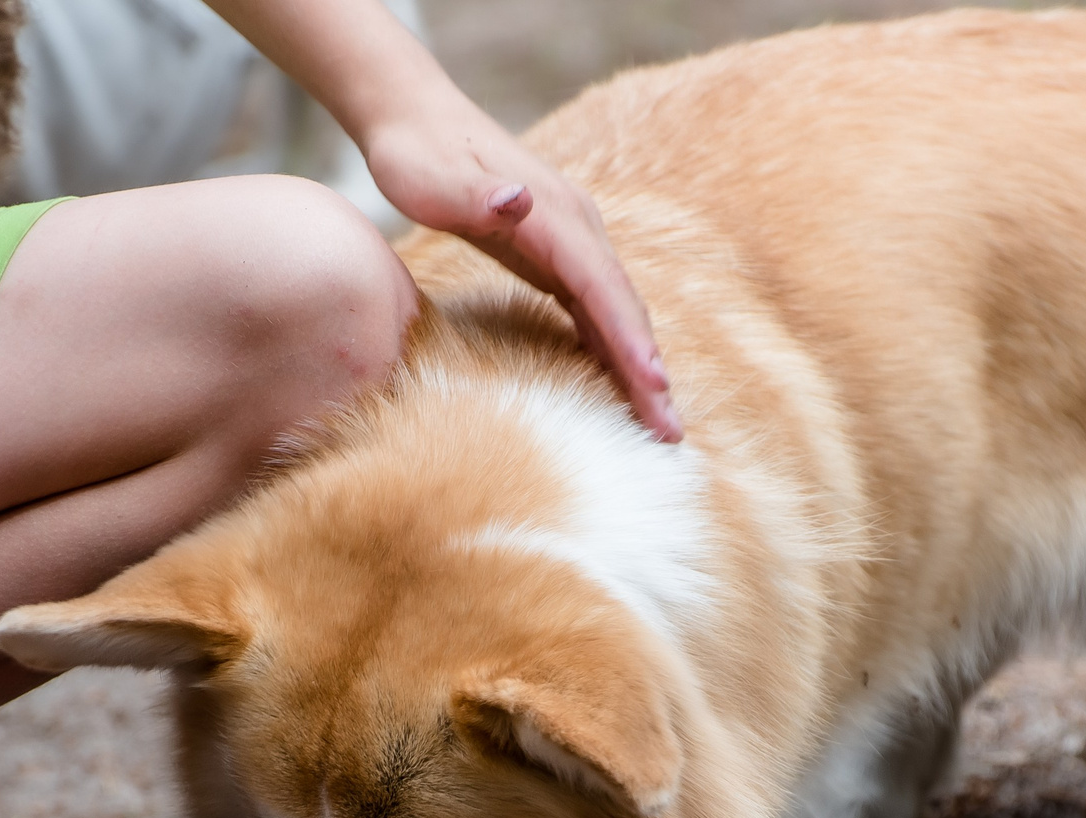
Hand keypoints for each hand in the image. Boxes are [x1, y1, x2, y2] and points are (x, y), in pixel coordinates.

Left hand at [361, 102, 682, 441]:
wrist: (415, 117)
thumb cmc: (417, 154)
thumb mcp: (433, 177)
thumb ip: (477, 194)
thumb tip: (520, 202)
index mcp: (553, 214)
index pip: (601, 286)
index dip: (628, 339)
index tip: (652, 386)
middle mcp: (576, 225)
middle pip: (624, 305)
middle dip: (649, 369)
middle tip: (670, 432)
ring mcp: (571, 239)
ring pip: (617, 309)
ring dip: (639, 365)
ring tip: (658, 423)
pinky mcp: (557, 253)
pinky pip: (596, 307)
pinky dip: (614, 346)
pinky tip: (621, 384)